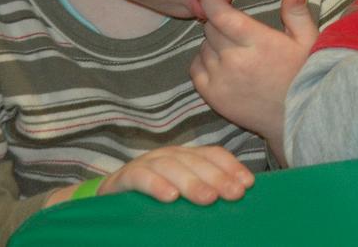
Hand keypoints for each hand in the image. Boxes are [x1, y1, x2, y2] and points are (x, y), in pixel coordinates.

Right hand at [96, 145, 253, 204]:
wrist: (108, 203)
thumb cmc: (153, 202)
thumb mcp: (183, 195)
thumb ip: (203, 194)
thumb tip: (237, 200)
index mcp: (186, 157)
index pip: (213, 154)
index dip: (231, 167)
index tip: (248, 184)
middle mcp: (169, 155)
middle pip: (196, 161)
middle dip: (218, 177)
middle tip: (234, 194)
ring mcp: (147, 163)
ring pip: (172, 166)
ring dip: (192, 182)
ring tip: (208, 199)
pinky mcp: (123, 177)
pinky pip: (141, 178)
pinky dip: (156, 185)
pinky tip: (170, 198)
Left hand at [189, 0, 316, 153]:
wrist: (297, 116)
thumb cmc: (303, 74)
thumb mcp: (307, 39)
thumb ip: (297, 11)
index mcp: (258, 41)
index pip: (219, 13)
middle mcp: (235, 59)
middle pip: (210, 27)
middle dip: (218, 20)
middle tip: (232, 23)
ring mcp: (221, 79)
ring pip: (203, 47)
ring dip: (213, 42)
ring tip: (232, 47)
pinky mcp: (213, 96)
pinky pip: (195, 68)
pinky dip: (203, 61)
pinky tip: (220, 62)